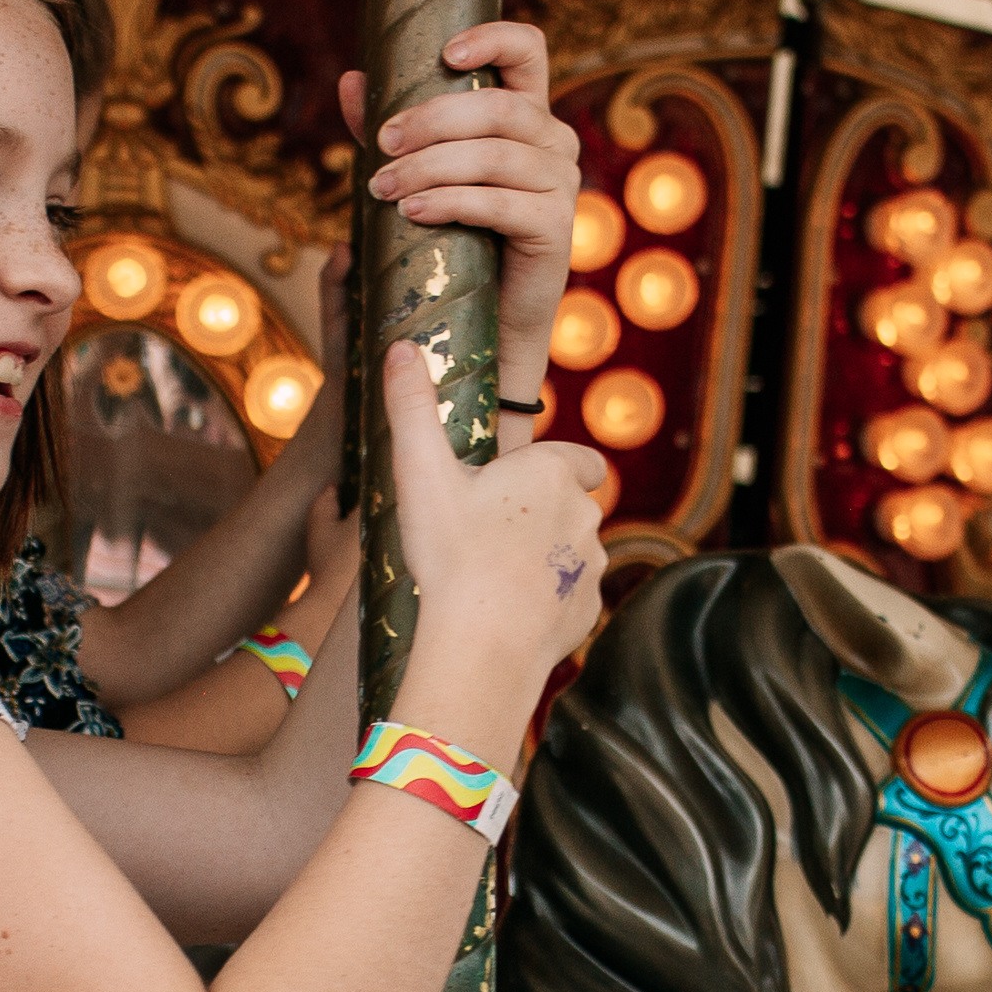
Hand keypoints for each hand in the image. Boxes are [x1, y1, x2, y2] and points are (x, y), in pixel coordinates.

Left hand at [343, 19, 583, 431]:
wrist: (478, 326)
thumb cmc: (448, 243)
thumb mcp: (414, 177)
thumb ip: (391, 129)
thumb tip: (354, 80)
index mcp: (526, 117)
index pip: (529, 51)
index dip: (494, 38)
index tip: (445, 55)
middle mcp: (554, 143)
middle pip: (501, 105)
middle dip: (432, 119)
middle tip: (380, 145)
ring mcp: (561, 186)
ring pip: (496, 154)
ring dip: (430, 167)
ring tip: (383, 188)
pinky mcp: (556, 230)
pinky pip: (501, 203)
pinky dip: (451, 202)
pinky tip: (414, 212)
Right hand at [375, 339, 603, 743]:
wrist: (483, 644)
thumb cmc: (452, 554)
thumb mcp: (420, 472)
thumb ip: (411, 407)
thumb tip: (401, 347)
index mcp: (553, 475)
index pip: (581, 459)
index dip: (561, 465)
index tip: (529, 478)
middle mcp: (585, 517)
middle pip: (571, 507)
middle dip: (540, 514)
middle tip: (488, 531)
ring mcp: (590, 567)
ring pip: (572, 552)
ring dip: (544, 558)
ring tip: (493, 575)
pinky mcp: (587, 611)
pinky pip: (568, 598)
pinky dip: (545, 601)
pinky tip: (507, 612)